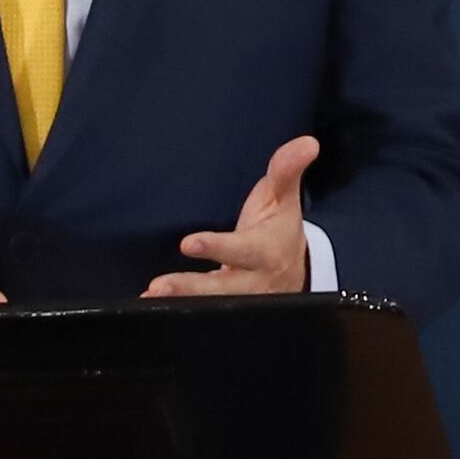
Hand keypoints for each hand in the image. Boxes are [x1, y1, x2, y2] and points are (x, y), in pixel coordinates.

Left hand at [148, 136, 319, 299]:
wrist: (293, 272)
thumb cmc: (279, 229)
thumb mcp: (284, 199)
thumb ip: (287, 170)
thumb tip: (308, 142)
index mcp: (268, 251)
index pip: (244, 250)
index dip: (218, 248)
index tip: (189, 243)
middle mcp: (255, 281)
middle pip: (224, 289)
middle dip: (192, 287)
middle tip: (160, 285)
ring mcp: (242, 301)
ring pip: (213, 306)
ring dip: (180, 303)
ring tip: (151, 296)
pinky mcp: (229, 312)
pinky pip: (205, 316)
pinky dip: (180, 313)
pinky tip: (152, 307)